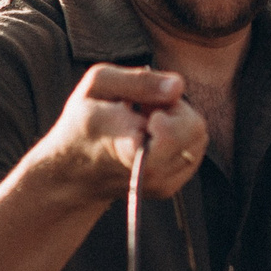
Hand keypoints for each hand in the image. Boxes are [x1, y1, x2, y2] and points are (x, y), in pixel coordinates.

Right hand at [38, 64, 206, 203]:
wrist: (71, 172)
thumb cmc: (83, 122)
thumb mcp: (98, 85)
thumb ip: (139, 81)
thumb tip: (178, 86)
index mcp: (129, 147)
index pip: (173, 131)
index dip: (165, 109)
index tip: (144, 107)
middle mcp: (149, 173)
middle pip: (195, 128)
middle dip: (175, 110)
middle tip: (145, 109)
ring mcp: (160, 184)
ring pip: (199, 139)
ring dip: (178, 124)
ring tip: (145, 123)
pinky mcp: (168, 189)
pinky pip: (194, 152)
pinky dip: (179, 140)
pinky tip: (151, 138)